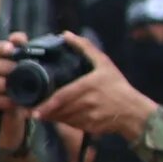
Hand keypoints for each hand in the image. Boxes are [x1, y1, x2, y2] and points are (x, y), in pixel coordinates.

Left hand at [32, 33, 159, 142]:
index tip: (34, 110)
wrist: (132, 110)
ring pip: (62, 118)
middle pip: (59, 109)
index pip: (62, 97)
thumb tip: (66, 34)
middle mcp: (88, 102)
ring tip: (41, 112)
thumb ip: (85, 48)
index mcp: (89, 86)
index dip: (47, 105)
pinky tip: (58, 116)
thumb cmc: (116, 85)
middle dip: (45, 111)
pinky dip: (62, 121)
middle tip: (30, 111)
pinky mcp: (89, 126)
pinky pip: (70, 124)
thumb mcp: (103, 63)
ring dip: (52, 116)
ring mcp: (88, 116)